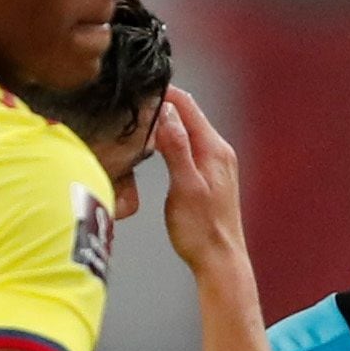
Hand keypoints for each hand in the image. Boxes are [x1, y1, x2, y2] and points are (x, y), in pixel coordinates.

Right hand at [150, 87, 247, 282]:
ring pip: (185, 129)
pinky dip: (169, 140)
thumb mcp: (185, 186)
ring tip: (136, 122)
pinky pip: (187, 146)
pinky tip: (153, 147)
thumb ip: (177, 147)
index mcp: (214, 149)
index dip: (162, 93)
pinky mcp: (208, 175)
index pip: (187, 105)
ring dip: (163, 122)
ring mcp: (215, 163)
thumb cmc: (202, 230)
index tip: (136, 89)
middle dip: (159, 105)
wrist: (219, 261)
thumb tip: (167, 112)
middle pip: (186, 114)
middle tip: (129, 104)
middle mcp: (219, 152)